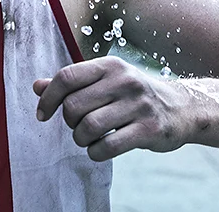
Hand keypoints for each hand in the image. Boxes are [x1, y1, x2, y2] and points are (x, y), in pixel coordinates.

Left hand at [34, 56, 190, 161]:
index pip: (67, 77)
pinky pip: (108, 147)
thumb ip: (72, 83)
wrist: (181, 108)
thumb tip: (37, 86)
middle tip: (78, 126)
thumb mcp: (105, 81)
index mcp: (110, 65)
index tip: (43, 115)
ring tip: (88, 138)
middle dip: (69, 122)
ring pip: (89, 127)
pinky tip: (100, 149)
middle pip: (74, 106)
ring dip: (81, 139)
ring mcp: (138, 105)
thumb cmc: (133, 95)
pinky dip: (96, 152)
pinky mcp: (149, 129)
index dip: (48, 98)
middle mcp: (124, 81)